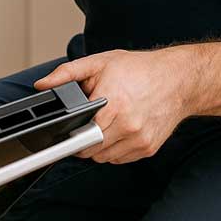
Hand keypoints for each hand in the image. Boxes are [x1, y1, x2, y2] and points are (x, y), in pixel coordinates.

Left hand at [34, 47, 190, 164]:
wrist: (178, 79)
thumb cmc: (139, 69)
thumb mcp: (99, 62)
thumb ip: (67, 74)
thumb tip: (42, 85)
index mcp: (113, 103)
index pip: (79, 134)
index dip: (70, 133)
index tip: (68, 130)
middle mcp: (127, 124)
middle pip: (90, 149)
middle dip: (83, 138)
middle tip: (88, 122)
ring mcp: (139, 139)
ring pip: (104, 157)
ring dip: (99, 145)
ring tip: (105, 123)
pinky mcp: (148, 148)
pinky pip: (120, 158)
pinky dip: (114, 148)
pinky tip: (118, 130)